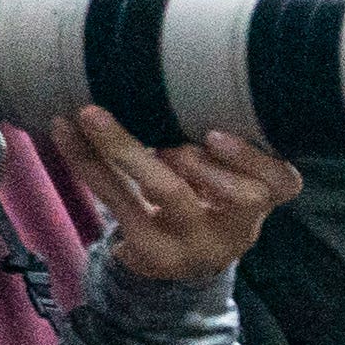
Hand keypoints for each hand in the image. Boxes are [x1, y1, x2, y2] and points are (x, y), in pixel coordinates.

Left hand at [53, 107, 302, 289]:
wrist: (180, 264)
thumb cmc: (208, 205)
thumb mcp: (230, 185)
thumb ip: (224, 151)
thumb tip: (184, 80)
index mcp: (261, 206)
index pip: (281, 184)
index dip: (254, 161)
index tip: (215, 134)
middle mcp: (235, 230)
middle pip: (228, 191)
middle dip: (197, 157)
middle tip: (164, 134)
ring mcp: (192, 244)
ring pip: (165, 191)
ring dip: (126, 148)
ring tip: (91, 115)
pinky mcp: (149, 250)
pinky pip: (115, 198)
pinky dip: (86, 160)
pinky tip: (64, 130)